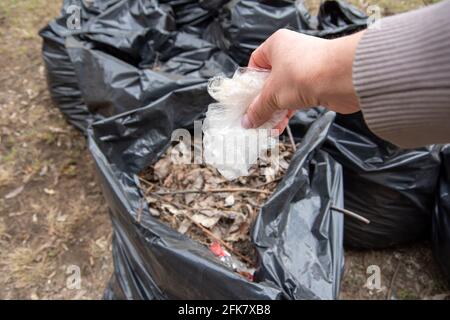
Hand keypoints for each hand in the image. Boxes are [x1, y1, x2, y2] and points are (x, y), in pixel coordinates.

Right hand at [241, 29, 363, 131]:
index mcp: (276, 45)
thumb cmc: (304, 73)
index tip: (245, 100)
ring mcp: (305, 68)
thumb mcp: (272, 94)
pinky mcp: (316, 83)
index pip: (255, 62)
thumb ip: (258, 108)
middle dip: (262, 102)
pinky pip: (296, 99)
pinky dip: (288, 112)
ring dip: (275, 111)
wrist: (342, 78)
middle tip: (254, 117)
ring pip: (283, 92)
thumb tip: (248, 120)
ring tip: (266, 128)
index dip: (249, 82)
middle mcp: (291, 53)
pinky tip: (280, 126)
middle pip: (270, 81)